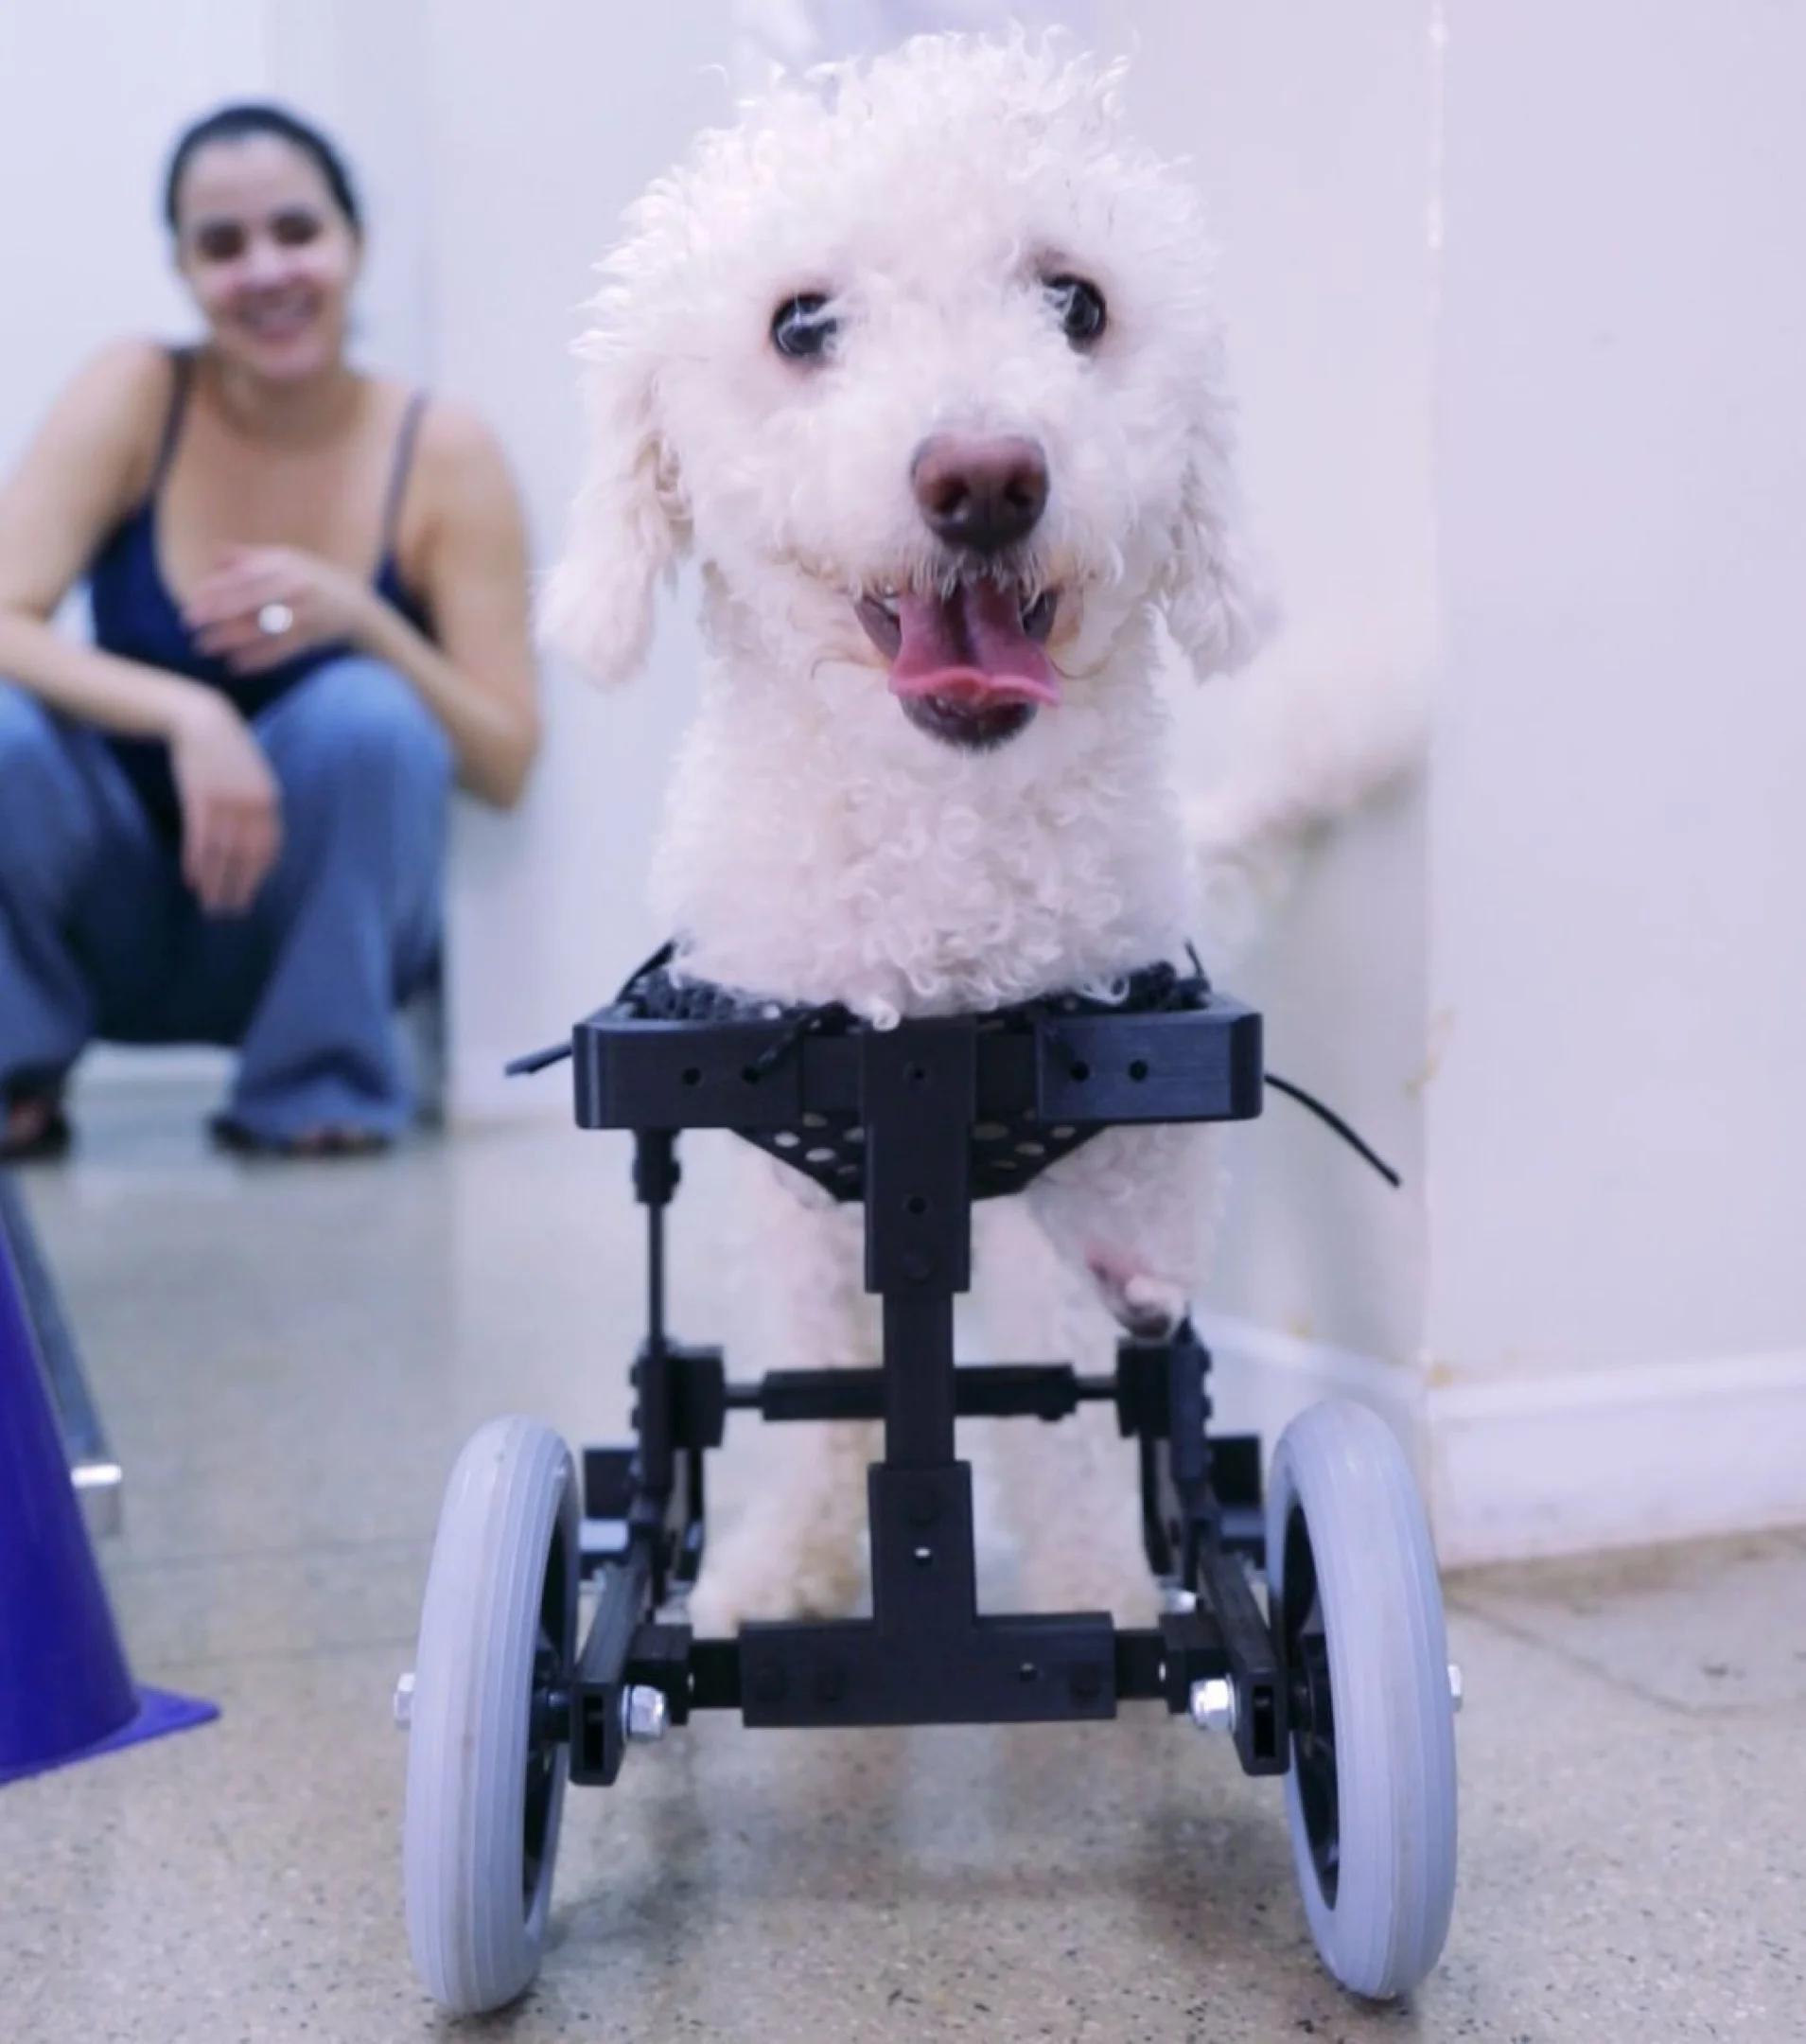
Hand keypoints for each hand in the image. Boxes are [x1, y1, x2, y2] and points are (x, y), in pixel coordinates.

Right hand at [166, 690, 282, 914]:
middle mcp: (252, 805)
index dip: (259, 875)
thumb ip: (259, 806)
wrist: (201, 719)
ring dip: (216, 883)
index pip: (270, 848)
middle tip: (230, 912)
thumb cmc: (228, 750)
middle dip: (239, 888)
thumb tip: (257, 840)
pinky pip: (200, 839)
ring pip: (223, 854)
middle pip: (247, 857)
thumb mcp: (254, 776)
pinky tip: (193, 881)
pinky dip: (196, 863)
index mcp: (269, 800)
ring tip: (209, 905)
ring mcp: (226, 802)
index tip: (250, 895)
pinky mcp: (199, 799)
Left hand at [183, 546, 376, 675]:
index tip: (193, 601)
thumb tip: (215, 557)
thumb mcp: (286, 559)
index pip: (243, 576)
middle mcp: (295, 586)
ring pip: (263, 628)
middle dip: (218, 613)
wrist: (356, 605)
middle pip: (250, 600)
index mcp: (284, 564)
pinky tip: (237, 665)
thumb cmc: (312, 579)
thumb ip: (250, 558)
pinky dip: (259, 659)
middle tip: (190, 625)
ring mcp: (305, 613)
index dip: (217, 589)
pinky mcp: (312, 636)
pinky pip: (282, 650)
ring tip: (206, 647)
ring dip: (232, 639)